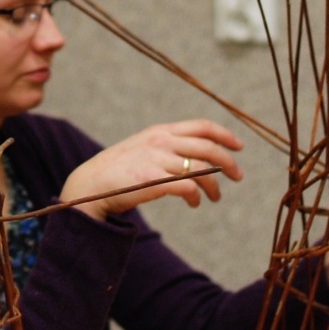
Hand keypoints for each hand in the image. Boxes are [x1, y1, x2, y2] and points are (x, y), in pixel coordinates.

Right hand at [58, 118, 244, 220]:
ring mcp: (156, 160)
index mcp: (160, 131)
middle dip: (229, 162)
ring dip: (214, 185)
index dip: (225, 134)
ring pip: (202, 169)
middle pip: (208, 147)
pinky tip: (194, 203)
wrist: (89, 184)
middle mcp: (160, 142)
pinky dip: (197, 196)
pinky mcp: (152, 180)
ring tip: (214, 197)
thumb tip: (197, 154)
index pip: (202, 126)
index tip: (239, 147)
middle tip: (238, 177)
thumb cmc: (117, 170)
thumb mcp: (142, 147)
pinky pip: (188, 186)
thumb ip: (166, 146)